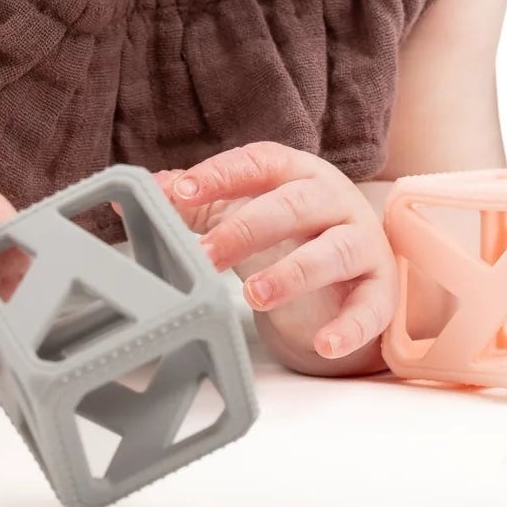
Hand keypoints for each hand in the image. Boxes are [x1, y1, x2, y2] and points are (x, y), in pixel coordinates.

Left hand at [157, 143, 397, 364]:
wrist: (357, 260)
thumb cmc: (290, 228)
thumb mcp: (243, 208)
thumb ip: (191, 201)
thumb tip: (126, 194)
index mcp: (296, 173)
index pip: (260, 162)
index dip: (222, 174)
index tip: (182, 192)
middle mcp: (334, 201)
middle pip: (293, 206)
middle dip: (247, 228)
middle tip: (205, 255)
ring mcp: (361, 243)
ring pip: (332, 252)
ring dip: (293, 272)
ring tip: (252, 296)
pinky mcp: (380, 288)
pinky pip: (371, 307)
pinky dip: (350, 327)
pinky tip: (324, 343)